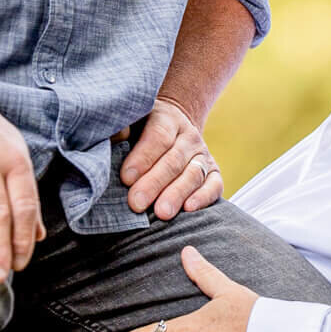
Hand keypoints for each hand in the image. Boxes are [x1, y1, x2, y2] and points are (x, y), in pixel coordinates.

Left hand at [119, 96, 222, 218]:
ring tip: (161, 213)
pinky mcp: (213, 173)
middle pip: (173, 160)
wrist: (173, 127)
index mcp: (166, 118)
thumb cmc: (141, 130)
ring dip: (177, 194)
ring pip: (193, 174)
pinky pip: (214, 185)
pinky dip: (204, 197)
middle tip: (136, 203)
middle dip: (154, 183)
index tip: (126, 178)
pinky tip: (189, 209)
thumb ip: (121, 127)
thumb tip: (116, 136)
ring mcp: (203, 155)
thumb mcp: (130, 121)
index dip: (143, 157)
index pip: (158, 137)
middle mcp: (188, 136)